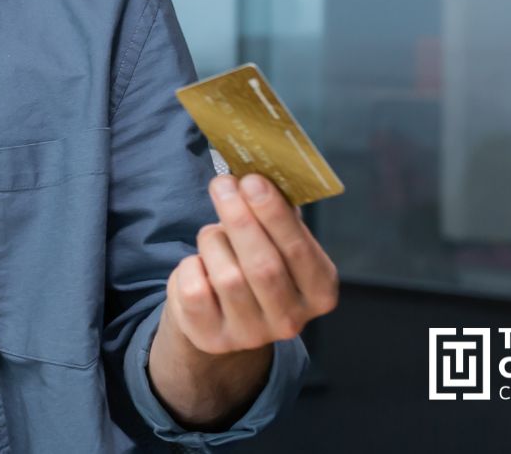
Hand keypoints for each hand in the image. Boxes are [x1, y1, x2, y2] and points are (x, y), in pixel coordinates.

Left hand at [164, 173, 338, 354]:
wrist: (223, 313)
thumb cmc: (255, 262)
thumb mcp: (277, 242)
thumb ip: (277, 213)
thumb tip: (256, 172)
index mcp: (320, 292)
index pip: (298, 251)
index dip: (273, 214)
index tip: (252, 180)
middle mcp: (291, 320)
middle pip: (263, 266)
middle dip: (240, 218)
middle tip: (223, 185)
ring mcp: (251, 334)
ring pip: (227, 277)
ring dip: (213, 242)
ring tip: (212, 233)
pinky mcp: (212, 337)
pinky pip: (194, 290)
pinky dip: (191, 265)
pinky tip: (199, 262)